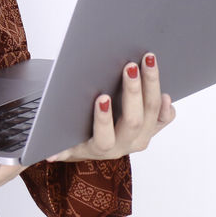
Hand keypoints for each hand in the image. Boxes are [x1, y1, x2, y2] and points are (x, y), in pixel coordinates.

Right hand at [46, 52, 175, 162]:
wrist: (98, 145)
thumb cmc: (80, 137)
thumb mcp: (66, 143)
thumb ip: (58, 148)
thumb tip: (48, 155)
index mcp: (101, 148)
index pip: (103, 137)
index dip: (103, 119)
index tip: (102, 98)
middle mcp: (125, 145)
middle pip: (133, 121)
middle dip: (132, 92)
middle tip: (129, 67)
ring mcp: (141, 137)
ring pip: (152, 114)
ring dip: (151, 86)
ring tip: (147, 61)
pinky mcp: (153, 128)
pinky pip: (165, 119)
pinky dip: (167, 106)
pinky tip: (166, 91)